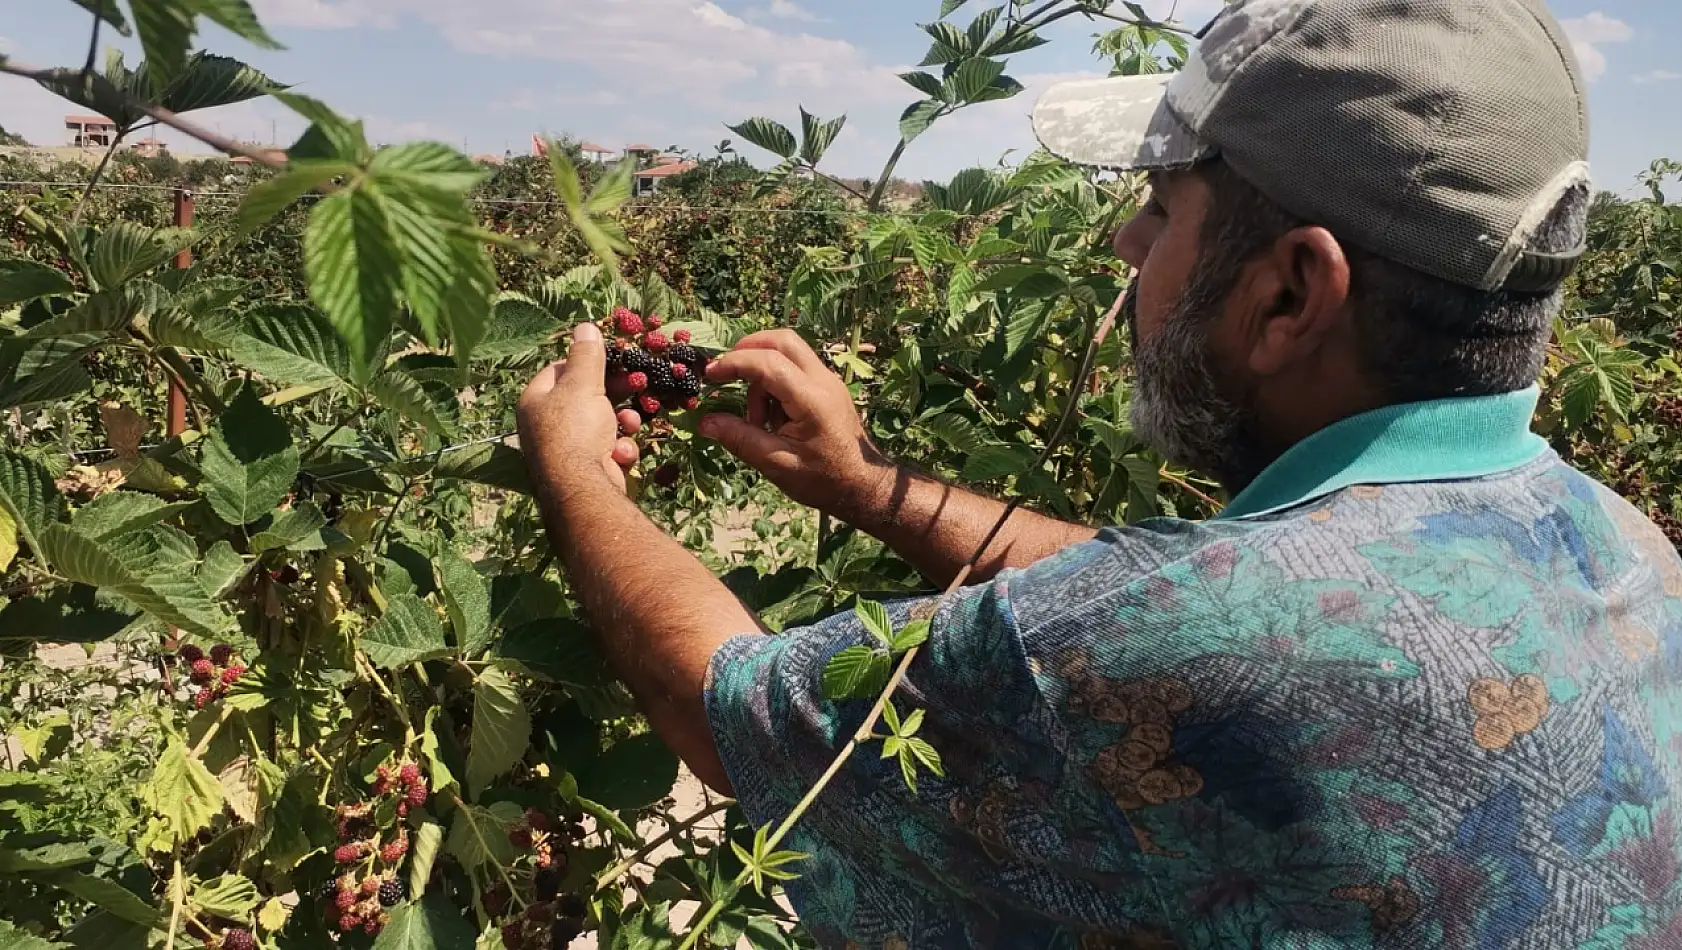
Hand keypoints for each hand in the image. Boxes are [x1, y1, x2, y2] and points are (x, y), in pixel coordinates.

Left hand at [517, 323, 640, 502]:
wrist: (582, 490)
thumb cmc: (575, 430)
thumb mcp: (582, 384)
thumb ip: (586, 355)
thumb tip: (585, 326)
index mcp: (535, 401)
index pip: (559, 370)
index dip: (586, 363)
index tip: (612, 360)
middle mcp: (545, 426)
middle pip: (584, 398)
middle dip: (613, 396)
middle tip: (635, 386)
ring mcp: (565, 451)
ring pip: (602, 425)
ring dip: (622, 424)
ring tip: (629, 426)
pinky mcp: (586, 471)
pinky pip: (607, 451)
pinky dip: (618, 450)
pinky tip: (620, 455)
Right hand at [700, 329, 894, 518]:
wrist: (863, 487)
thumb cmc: (823, 480)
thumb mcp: (776, 464)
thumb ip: (740, 439)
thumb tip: (704, 422)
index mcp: (812, 400)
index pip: (769, 363)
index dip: (734, 363)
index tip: (709, 374)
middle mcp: (824, 381)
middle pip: (782, 340)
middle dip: (748, 350)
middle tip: (726, 374)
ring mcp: (828, 381)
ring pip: (788, 352)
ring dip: (762, 374)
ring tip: (757, 418)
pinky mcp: (827, 388)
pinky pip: (795, 369)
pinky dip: (775, 382)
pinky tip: (771, 418)